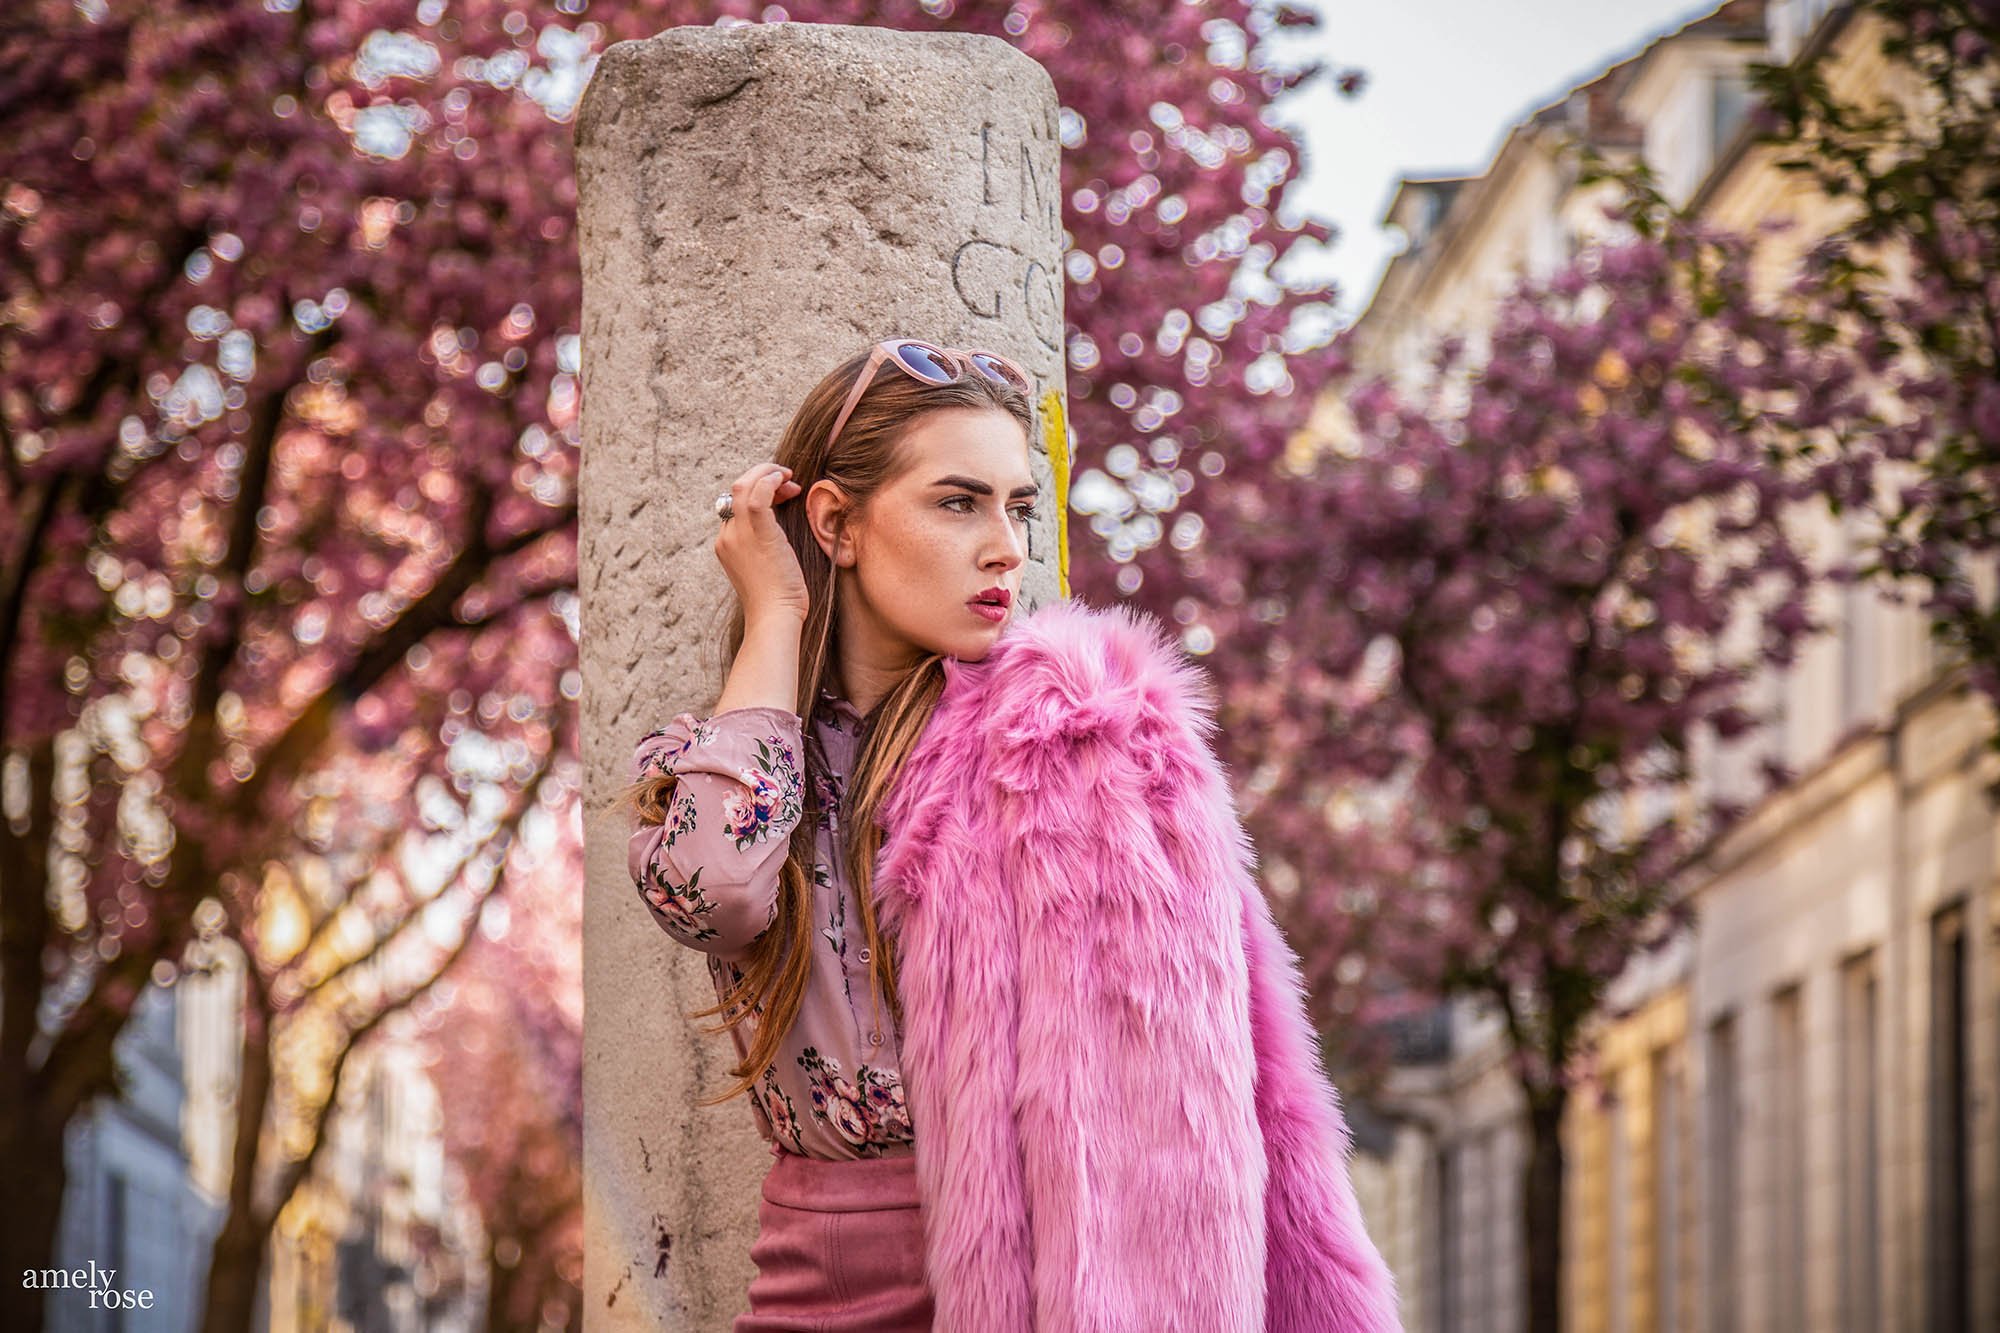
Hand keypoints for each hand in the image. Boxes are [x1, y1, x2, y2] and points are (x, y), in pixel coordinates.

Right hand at [715, 461, 808, 624]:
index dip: (759, 491)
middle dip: (762, 478)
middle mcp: (727, 536)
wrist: (774, 618)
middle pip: (736, 490)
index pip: (736, 505)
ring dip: (767, 473)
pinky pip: (757, 494)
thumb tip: (780, 530)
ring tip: (788, 476)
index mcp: (726, 545)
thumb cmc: (778, 600)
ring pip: (744, 485)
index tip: (783, 494)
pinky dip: (770, 480)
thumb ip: (765, 547)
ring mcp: (738, 534)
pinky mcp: (757, 534)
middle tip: (788, 481)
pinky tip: (786, 480)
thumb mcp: (766, 568)